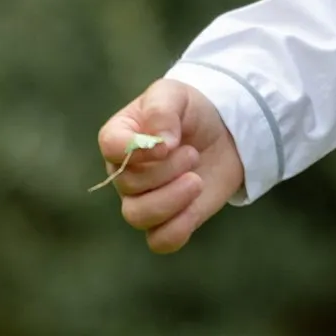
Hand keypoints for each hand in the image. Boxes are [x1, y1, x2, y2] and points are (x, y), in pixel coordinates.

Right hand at [95, 81, 244, 253]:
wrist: (224, 133)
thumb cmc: (191, 110)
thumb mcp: (176, 94)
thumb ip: (163, 111)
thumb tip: (161, 144)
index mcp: (120, 136)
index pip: (111, 146)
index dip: (137, 149)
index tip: (167, 144)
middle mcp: (125, 172)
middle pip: (128, 184)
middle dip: (167, 170)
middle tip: (193, 154)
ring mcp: (145, 199)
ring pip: (138, 216)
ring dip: (172, 200)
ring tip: (196, 180)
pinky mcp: (169, 220)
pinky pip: (159, 241)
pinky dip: (178, 229)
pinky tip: (195, 205)